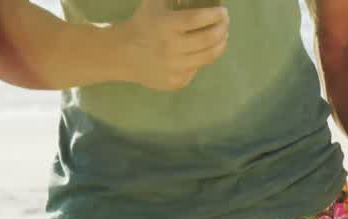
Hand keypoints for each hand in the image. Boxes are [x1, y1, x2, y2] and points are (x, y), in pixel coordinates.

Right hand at [114, 0, 228, 90]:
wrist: (122, 53)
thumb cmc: (143, 24)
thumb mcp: (154, 4)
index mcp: (164, 25)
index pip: (197, 19)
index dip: (215, 15)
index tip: (223, 11)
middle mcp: (170, 48)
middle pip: (208, 39)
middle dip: (222, 29)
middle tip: (225, 23)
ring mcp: (174, 67)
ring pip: (208, 57)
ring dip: (220, 44)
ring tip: (222, 36)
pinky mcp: (176, 81)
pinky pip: (198, 69)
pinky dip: (204, 58)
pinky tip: (203, 50)